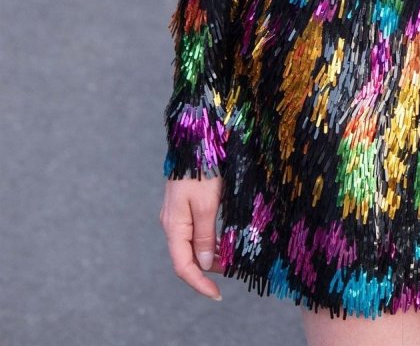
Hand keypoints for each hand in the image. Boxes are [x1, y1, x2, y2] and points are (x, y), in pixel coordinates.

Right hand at [161, 175, 223, 299]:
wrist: (196, 137)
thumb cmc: (202, 168)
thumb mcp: (207, 204)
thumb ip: (205, 235)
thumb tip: (205, 263)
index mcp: (174, 225)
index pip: (183, 266)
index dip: (199, 284)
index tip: (217, 295)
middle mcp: (172, 222)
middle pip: (188, 257)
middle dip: (210, 269)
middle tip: (234, 271)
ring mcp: (178, 213)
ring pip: (193, 243)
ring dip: (212, 253)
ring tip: (233, 257)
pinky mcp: (186, 204)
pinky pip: (196, 230)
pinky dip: (211, 239)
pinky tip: (226, 238)